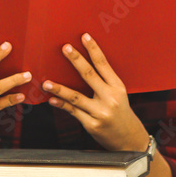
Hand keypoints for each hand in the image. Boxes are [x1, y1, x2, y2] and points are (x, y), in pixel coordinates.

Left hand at [43, 33, 147, 151]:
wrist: (129, 140)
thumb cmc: (121, 113)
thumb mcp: (118, 95)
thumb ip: (104, 82)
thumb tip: (83, 65)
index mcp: (118, 87)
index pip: (103, 64)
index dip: (93, 49)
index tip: (84, 36)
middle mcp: (110, 98)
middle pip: (89, 75)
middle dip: (76, 60)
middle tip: (65, 48)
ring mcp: (100, 112)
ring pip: (76, 97)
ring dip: (59, 89)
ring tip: (46, 83)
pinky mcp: (92, 124)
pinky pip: (73, 112)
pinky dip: (61, 105)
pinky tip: (52, 100)